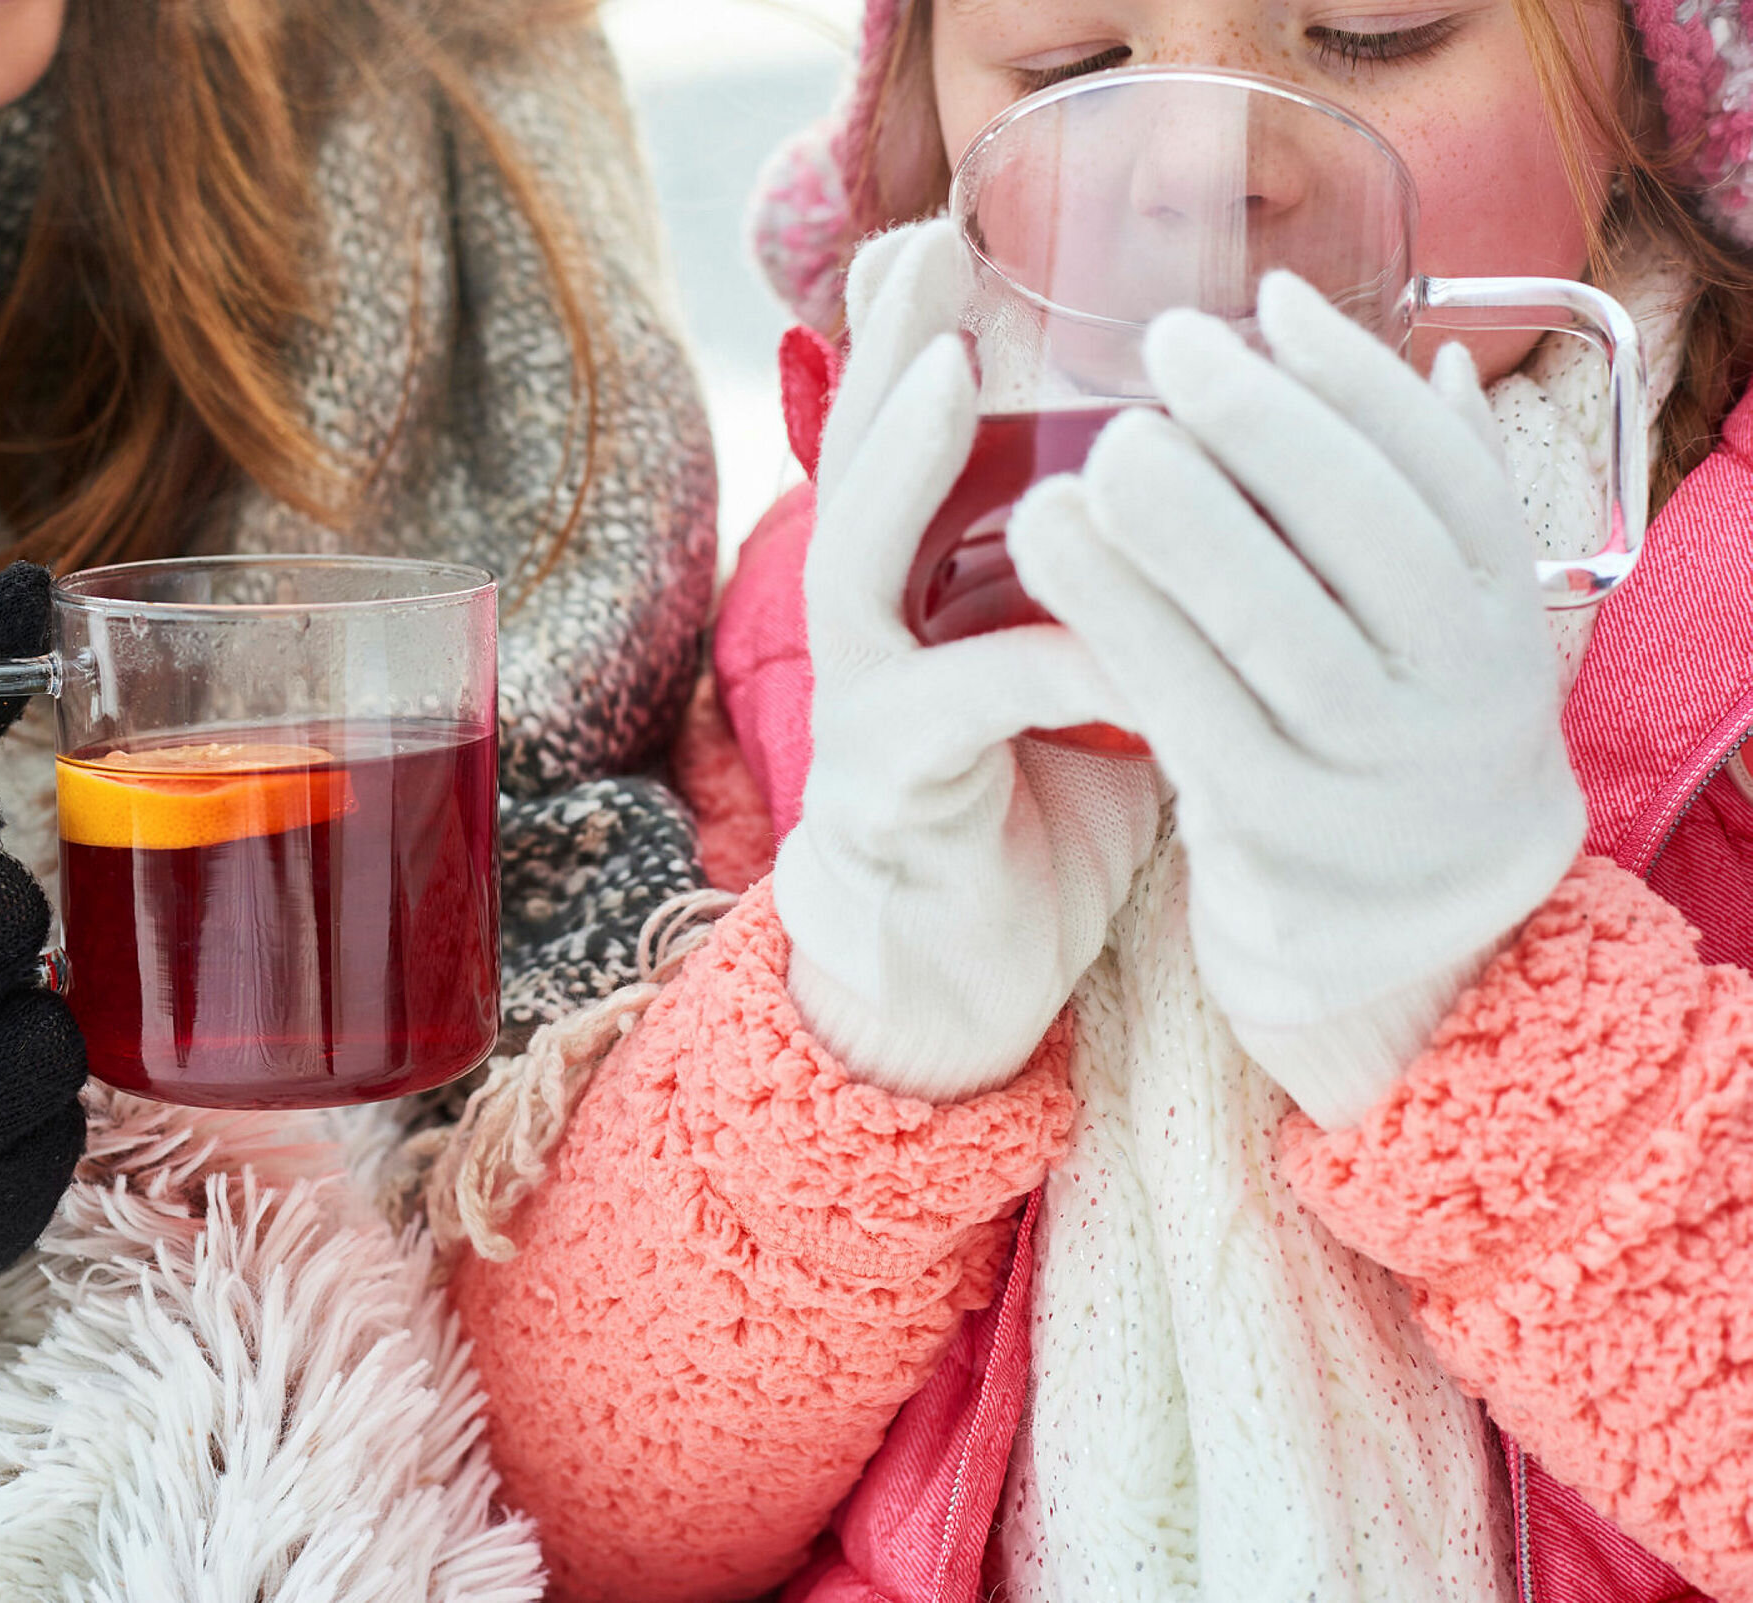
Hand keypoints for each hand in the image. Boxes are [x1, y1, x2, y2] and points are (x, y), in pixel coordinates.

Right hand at [772, 219, 1160, 1102]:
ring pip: (856, 565)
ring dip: (898, 467)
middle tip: (924, 250)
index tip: (952, 236)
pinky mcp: (885, 793)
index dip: (917, 340)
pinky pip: (955, 707)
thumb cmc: (1029, 825)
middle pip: (855, 468)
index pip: (907, 445)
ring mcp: (861, 710)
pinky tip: (1100, 637)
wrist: (957, 985)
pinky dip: (1034, 663)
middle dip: (889, 355)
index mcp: (919, 595)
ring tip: (944, 375)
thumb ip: (1123, 600)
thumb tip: (1241, 510)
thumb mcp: (1085, 685)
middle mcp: (871, 635)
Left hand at [1007, 274, 1586, 1127]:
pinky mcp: (1279, 843)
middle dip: (1265, 431)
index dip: (1357, 381)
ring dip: (1177, 537)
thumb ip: (1436, 495)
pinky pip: (1195, 723)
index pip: (1449, 476)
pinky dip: (1129, 637)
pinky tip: (1065, 568)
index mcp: (1508, 613)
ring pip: (1278, 636)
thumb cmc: (1398, 727)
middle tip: (1161, 345)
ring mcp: (1376, 776)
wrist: (1412, 935)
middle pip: (1373, 539)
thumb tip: (1426, 344)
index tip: (1267, 294)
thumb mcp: (1444, 622)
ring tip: (1084, 456)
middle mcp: (1463, 690)